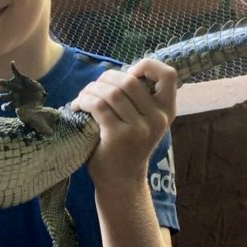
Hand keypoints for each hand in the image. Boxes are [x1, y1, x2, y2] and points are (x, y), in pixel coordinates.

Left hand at [70, 59, 176, 185]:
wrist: (122, 181)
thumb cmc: (128, 146)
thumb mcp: (144, 121)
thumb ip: (139, 98)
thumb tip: (117, 72)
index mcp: (166, 111)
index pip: (168, 74)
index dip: (147, 66)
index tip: (129, 74)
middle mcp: (157, 119)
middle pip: (129, 81)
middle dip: (105, 79)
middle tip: (93, 88)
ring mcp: (139, 129)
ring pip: (111, 92)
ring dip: (91, 90)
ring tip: (83, 98)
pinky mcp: (118, 136)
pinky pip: (98, 106)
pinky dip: (83, 101)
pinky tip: (77, 107)